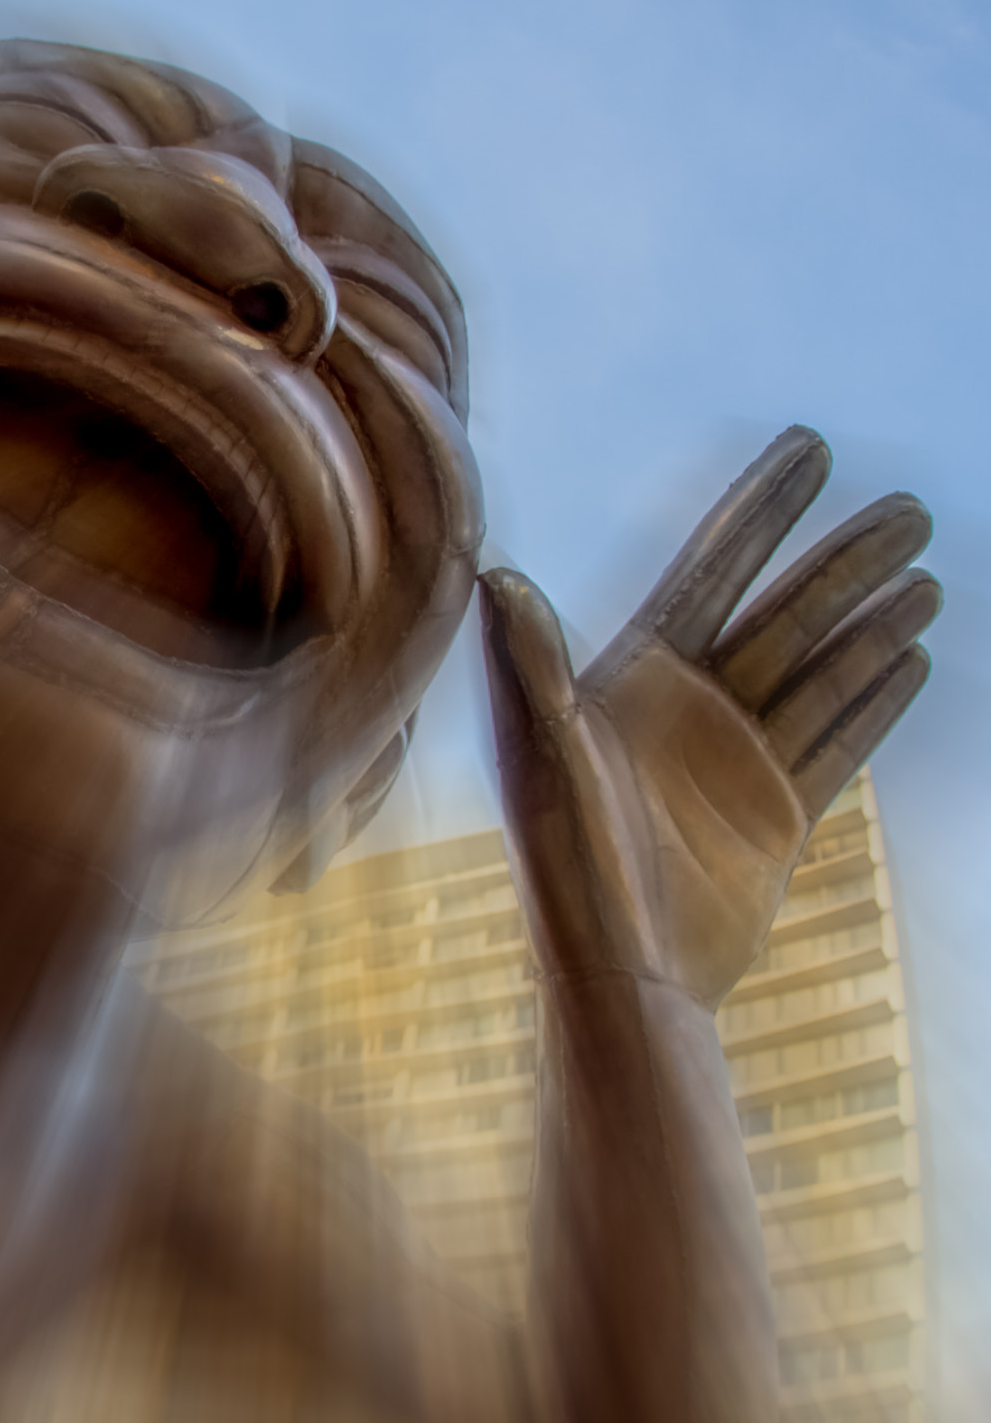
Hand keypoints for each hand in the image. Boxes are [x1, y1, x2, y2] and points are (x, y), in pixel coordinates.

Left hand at [479, 428, 937, 1006]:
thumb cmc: (564, 868)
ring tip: (926, 574)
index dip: (760, 508)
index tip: (809, 445)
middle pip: (786, 611)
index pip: (712, 569)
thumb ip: (529, 664)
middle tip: (910, 508)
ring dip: (873, 624)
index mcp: (633, 678)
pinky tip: (918, 658)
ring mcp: (736, 760)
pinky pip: (839, 743)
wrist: (623, 977)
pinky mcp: (776, 814)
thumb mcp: (543, 757)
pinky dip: (876, 701)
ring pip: (823, 671)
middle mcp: (688, 709)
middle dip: (844, 559)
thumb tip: (495, 572)